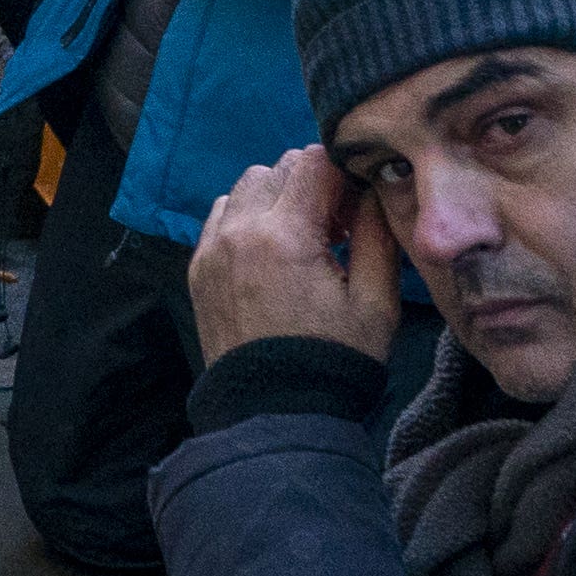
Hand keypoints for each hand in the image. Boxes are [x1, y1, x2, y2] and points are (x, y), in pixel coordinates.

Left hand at [187, 144, 404, 368]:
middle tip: (337, 226)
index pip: (312, 162)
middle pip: (278, 169)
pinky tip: (272, 251)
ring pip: (246, 187)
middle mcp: (239, 231)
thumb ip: (377, 234)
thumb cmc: (334, 360)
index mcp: (285, 235)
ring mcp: (211, 249)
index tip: (357, 204)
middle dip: (313, 184)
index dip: (343, 174)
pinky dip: (247, 218)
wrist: (274, 413)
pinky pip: (220, 216)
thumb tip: (374, 189)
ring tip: (304, 239)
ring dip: (278, 198)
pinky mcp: (198, 268)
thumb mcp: (376, 302)